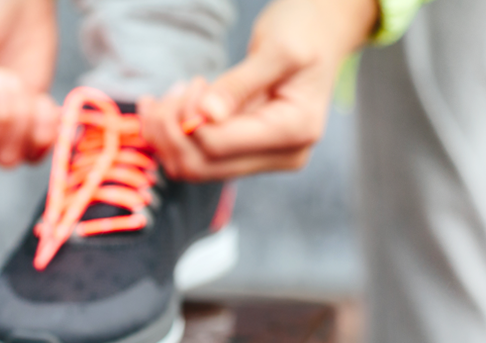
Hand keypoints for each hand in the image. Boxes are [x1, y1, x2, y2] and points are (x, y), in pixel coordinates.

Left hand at [139, 0, 378, 180]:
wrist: (319, 33)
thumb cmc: (304, 33)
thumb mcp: (278, 49)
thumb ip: (240, 84)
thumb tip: (206, 116)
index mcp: (293, 131)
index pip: (217, 146)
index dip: (187, 120)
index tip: (189, 85)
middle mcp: (281, 155)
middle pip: (200, 166)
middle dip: (171, 132)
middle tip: (170, 92)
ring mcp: (262, 157)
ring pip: (193, 167)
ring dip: (167, 135)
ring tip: (170, 95)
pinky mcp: (245, 151)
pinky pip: (198, 155)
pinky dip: (174, 135)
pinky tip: (171, 106)